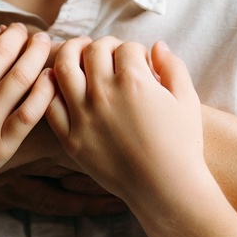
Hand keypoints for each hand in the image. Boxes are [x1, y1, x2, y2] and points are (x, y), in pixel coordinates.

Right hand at [0, 23, 56, 222]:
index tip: (0, 28)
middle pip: (4, 51)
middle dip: (18, 34)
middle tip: (26, 30)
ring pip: (22, 76)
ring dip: (36, 53)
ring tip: (43, 42)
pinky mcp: (2, 145)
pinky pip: (30, 113)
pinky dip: (45, 92)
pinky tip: (51, 78)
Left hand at [46, 37, 206, 207]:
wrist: (167, 191)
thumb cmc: (182, 145)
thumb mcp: (187, 100)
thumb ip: (173, 67)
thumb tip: (156, 46)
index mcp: (134, 81)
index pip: (125, 47)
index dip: (134, 49)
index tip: (137, 59)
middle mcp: (105, 94)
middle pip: (93, 50)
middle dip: (104, 45)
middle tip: (109, 53)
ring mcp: (84, 116)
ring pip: (65, 68)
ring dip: (71, 53)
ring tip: (79, 52)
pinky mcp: (71, 139)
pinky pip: (51, 105)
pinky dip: (50, 87)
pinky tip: (57, 81)